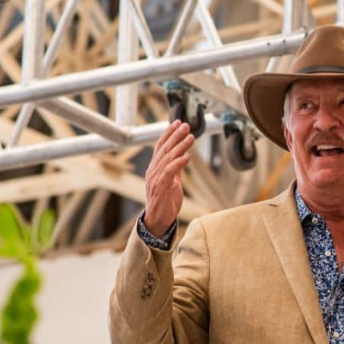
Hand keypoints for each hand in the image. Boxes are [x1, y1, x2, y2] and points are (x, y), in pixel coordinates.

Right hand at [144, 120, 192, 236]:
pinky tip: (187, 156)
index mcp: (155, 168)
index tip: (177, 123)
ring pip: (168, 158)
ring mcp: (156, 179)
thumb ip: (175, 168)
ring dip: (180, 146)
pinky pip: (169, 172)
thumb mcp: (172, 181)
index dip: (168, 134)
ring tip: (190, 136)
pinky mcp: (161, 188)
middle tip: (185, 125)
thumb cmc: (165, 201)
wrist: (158, 220)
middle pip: (164, 149)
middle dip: (175, 135)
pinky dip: (179, 163)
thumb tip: (183, 155)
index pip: (160, 147)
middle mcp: (153, 171)